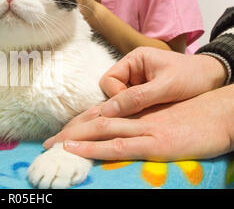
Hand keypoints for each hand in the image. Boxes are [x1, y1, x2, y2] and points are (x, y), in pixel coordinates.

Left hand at [43, 85, 233, 160]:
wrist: (224, 114)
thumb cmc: (198, 117)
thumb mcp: (166, 118)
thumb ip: (144, 123)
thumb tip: (124, 135)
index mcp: (138, 111)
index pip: (102, 115)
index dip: (80, 124)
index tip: (62, 133)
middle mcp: (136, 116)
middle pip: (95, 120)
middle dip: (69, 132)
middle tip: (47, 143)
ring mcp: (144, 129)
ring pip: (100, 129)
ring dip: (74, 138)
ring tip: (52, 146)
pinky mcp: (156, 143)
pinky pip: (119, 144)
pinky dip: (95, 148)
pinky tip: (77, 150)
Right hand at [98, 47, 227, 117]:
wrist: (214, 80)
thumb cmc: (193, 77)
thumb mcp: (165, 87)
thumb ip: (136, 98)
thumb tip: (107, 110)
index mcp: (134, 60)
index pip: (107, 80)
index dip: (114, 96)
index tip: (131, 108)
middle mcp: (132, 70)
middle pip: (111, 91)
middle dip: (122, 104)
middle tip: (141, 112)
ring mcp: (137, 83)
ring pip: (120, 101)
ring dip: (130, 110)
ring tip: (149, 113)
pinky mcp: (143, 95)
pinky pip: (131, 107)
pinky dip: (137, 113)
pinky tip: (150, 116)